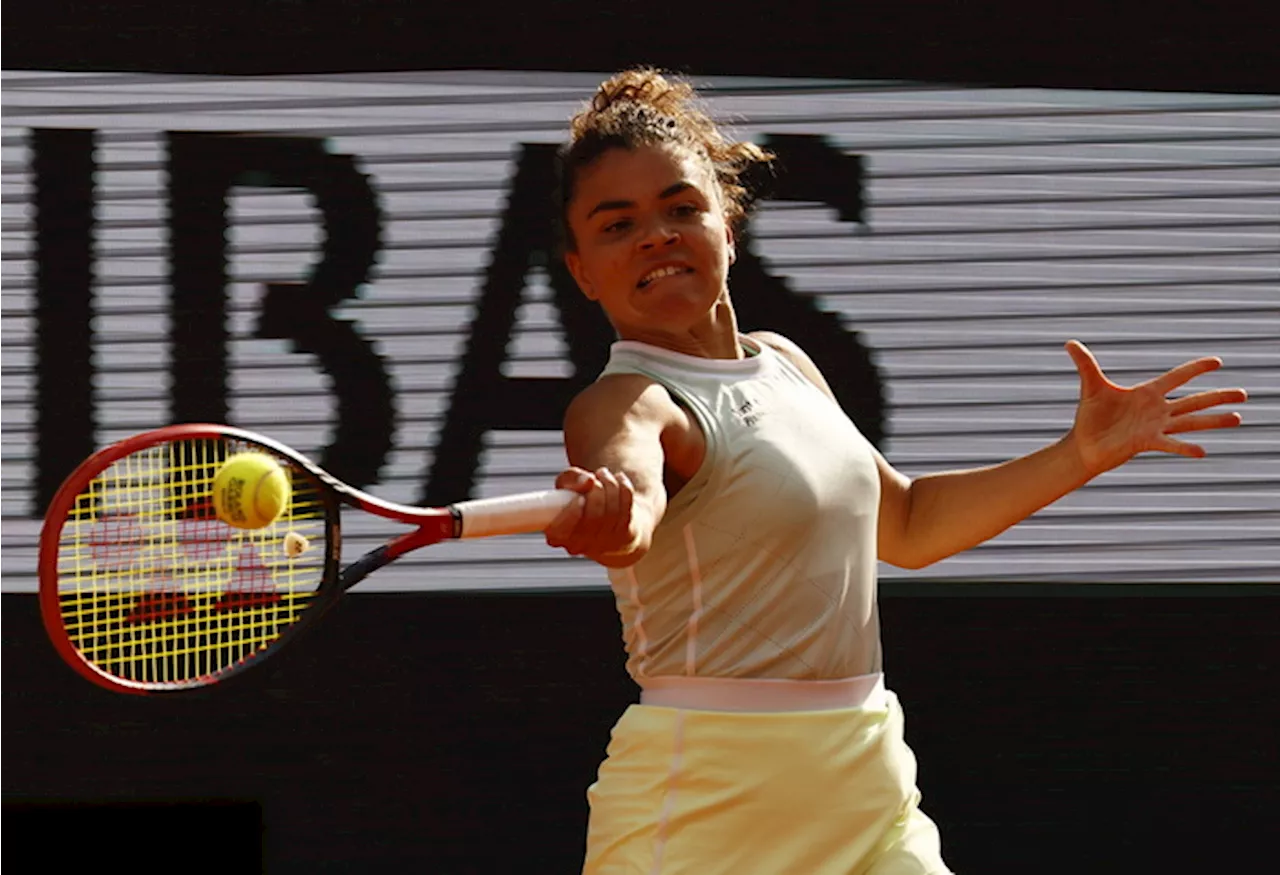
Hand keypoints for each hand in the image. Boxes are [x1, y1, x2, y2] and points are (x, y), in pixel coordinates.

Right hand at [544, 466, 642, 564]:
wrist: (608, 516)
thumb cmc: (581, 500)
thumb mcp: (567, 485)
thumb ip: (571, 478)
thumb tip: (589, 481)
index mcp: (558, 536)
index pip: (561, 533)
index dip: (572, 515)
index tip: (579, 498)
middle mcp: (580, 545)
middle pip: (593, 519)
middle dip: (596, 491)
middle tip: (595, 477)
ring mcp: (604, 544)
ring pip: (612, 513)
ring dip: (610, 486)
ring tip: (605, 474)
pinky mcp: (625, 537)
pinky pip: (627, 511)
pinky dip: (625, 489)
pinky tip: (619, 479)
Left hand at [1064, 340, 1246, 476]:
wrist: (1084, 444)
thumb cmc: (1091, 417)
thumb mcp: (1091, 387)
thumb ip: (1085, 364)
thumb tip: (1069, 343)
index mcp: (1147, 393)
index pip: (1177, 377)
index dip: (1195, 369)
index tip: (1217, 361)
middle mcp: (1157, 410)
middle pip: (1193, 400)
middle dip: (1218, 396)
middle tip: (1244, 393)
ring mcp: (1155, 427)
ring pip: (1190, 422)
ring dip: (1214, 420)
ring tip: (1238, 417)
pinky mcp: (1147, 442)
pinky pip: (1170, 444)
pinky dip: (1184, 447)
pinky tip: (1203, 451)